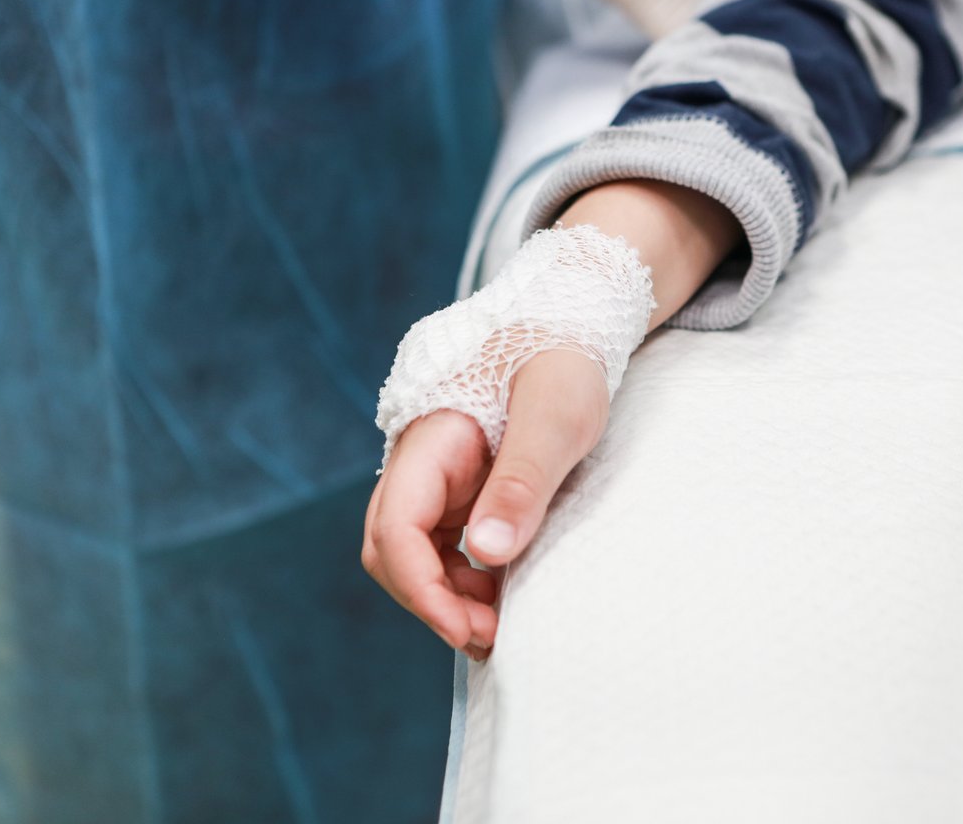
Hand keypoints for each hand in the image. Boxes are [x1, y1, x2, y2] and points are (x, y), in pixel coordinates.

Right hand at [361, 349, 608, 659]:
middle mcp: (422, 462)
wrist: (572, 324)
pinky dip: (464, 581)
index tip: (467, 630)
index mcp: (431, 439)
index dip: (422, 589)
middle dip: (430, 602)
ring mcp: (438, 478)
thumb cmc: (564, 360)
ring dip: (446, 598)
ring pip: (413, 554)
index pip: (396, 528)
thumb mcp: (556, 417)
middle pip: (390, 549)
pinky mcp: (461, 490)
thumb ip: (522, 481)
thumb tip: (487, 552)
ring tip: (500, 625)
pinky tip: (501, 597)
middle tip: (490, 639)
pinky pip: (442, 546)